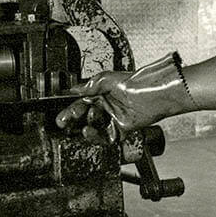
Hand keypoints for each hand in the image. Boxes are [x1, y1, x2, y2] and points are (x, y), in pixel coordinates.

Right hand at [56, 53, 194, 142]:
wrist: (154, 93)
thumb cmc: (135, 82)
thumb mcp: (106, 80)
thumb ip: (88, 87)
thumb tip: (72, 91)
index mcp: (101, 92)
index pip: (81, 102)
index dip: (70, 108)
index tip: (61, 113)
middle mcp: (107, 105)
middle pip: (85, 116)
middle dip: (73, 120)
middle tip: (63, 123)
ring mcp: (114, 118)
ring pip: (94, 127)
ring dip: (84, 129)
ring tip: (79, 128)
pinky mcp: (122, 129)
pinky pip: (106, 136)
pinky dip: (96, 136)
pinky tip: (89, 132)